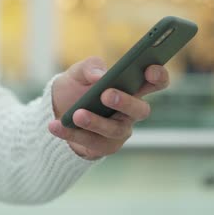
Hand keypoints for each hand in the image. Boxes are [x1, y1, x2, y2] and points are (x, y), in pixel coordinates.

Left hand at [48, 56, 169, 159]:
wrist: (57, 111)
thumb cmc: (76, 87)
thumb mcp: (78, 72)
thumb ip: (90, 67)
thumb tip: (100, 76)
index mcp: (131, 87)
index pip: (156, 82)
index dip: (158, 76)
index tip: (149, 69)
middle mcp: (130, 112)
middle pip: (141, 110)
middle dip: (126, 102)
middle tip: (106, 94)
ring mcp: (119, 131)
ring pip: (114, 130)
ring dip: (95, 122)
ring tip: (77, 114)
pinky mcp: (104, 147)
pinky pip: (91, 142)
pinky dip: (71, 133)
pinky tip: (55, 126)